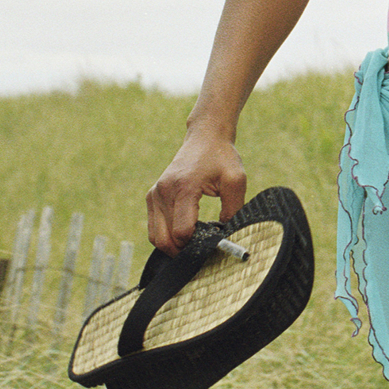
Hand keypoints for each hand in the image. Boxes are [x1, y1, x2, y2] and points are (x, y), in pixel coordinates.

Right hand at [146, 131, 247, 252]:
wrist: (205, 138)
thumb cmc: (221, 158)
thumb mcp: (236, 181)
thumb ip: (233, 210)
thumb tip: (227, 236)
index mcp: (183, 188)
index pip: (181, 233)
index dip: (197, 245)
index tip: (212, 242)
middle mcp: (163, 192)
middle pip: (165, 240)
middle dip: (184, 251)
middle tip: (204, 248)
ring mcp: (154, 194)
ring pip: (156, 237)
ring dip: (173, 246)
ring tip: (195, 241)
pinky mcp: (152, 196)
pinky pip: (153, 228)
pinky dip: (166, 236)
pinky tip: (185, 232)